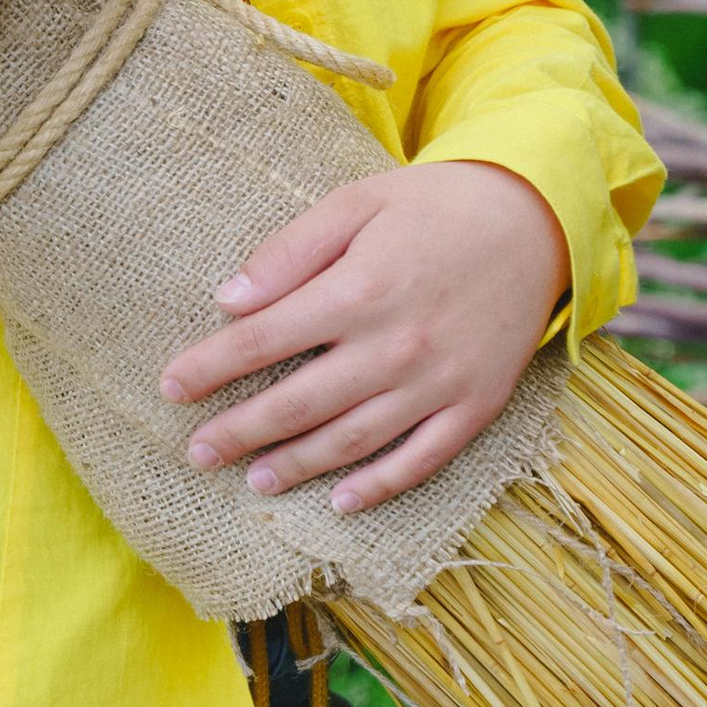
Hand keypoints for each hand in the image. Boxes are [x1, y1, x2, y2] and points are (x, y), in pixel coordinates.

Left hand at [157, 160, 567, 512]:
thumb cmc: (435, 206)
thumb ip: (290, 253)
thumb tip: (227, 300)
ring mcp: (438, 382)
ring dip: (296, 466)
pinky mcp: (475, 405)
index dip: (211, 367)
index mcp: (359, 290)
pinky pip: (421, 460)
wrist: (536, 218)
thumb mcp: (356, 204)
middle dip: (240, 431)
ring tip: (252, 480)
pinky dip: (379, 487)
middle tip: (196, 451)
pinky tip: (340, 502)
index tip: (171, 387)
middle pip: (299, 403)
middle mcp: (395, 345)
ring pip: (352, 441)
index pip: (264, 340)